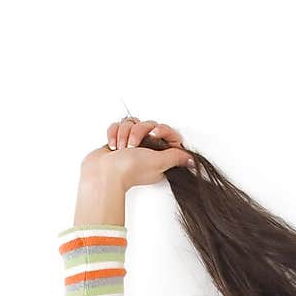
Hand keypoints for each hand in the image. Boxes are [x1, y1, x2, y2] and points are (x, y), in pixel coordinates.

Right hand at [79, 115, 195, 190]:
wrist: (103, 173)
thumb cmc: (129, 169)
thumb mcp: (159, 162)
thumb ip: (176, 158)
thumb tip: (191, 160)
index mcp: (159, 155)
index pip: (166, 132)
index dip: (161, 129)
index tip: (154, 134)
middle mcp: (146, 149)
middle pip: (147, 124)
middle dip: (137, 132)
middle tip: (133, 146)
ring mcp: (130, 144)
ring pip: (131, 123)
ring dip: (124, 134)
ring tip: (121, 149)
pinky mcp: (117, 140)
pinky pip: (117, 125)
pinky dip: (114, 134)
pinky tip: (113, 146)